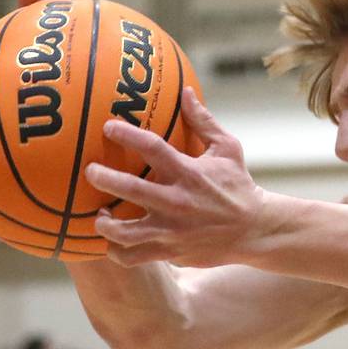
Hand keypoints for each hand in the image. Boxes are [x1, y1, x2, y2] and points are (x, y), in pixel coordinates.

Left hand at [87, 88, 267, 266]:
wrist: (255, 230)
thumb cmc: (238, 187)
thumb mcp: (228, 150)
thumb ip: (203, 122)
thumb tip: (185, 91)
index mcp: (189, 173)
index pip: (152, 147)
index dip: (126, 134)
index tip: (108, 127)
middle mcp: (178, 202)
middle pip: (130, 188)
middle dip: (103, 177)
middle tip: (92, 171)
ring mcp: (173, 230)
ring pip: (125, 232)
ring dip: (105, 224)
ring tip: (100, 215)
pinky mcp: (172, 252)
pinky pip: (134, 257)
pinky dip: (118, 252)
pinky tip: (114, 242)